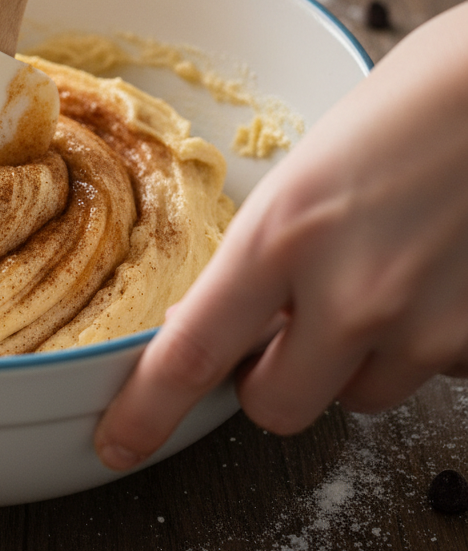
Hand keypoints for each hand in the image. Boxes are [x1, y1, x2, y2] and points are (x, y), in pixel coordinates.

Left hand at [93, 1, 467, 470]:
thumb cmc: (408, 109)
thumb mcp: (306, 175)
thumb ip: (267, 255)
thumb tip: (237, 317)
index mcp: (281, 235)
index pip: (192, 352)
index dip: (145, 410)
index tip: (118, 442)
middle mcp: (349, 295)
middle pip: (274, 408)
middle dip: (269, 381)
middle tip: (284, 332)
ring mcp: (424, 326)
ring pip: (360, 396)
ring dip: (353, 359)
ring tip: (379, 277)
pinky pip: (429, 373)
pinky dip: (420, 342)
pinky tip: (432, 276)